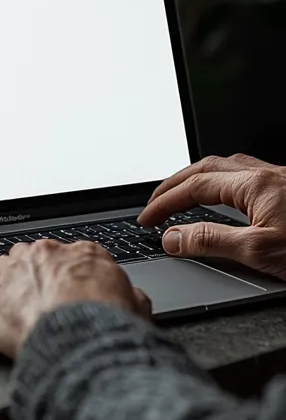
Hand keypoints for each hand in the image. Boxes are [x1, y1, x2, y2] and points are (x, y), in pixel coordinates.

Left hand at [0, 239, 150, 358]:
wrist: (82, 343)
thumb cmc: (110, 326)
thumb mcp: (137, 307)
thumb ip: (130, 297)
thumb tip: (135, 300)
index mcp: (83, 254)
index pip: (72, 254)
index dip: (69, 272)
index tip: (70, 285)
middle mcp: (46, 255)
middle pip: (35, 254)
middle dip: (37, 271)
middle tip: (43, 294)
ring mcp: (16, 274)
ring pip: (5, 265)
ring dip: (9, 279)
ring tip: (13, 297)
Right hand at [138, 153, 285, 278]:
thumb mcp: (259, 251)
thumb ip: (212, 242)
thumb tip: (173, 238)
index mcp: (254, 184)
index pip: (195, 186)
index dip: (165, 202)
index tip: (148, 218)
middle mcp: (265, 174)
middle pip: (206, 168)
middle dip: (175, 184)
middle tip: (155, 203)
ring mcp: (279, 179)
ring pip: (226, 168)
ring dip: (198, 179)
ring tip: (181, 195)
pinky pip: (244, 175)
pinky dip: (222, 182)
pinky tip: (224, 195)